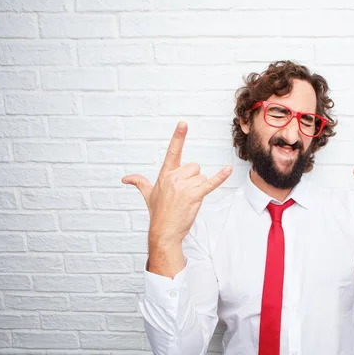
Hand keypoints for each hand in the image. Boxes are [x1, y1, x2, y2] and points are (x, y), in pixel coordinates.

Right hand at [122, 121, 232, 246]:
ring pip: (202, 178)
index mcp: (165, 174)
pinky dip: (220, 177)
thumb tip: (125, 179)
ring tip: (188, 200)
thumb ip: (139, 182)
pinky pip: (211, 183)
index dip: (178, 137)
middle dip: (193, 179)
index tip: (183, 123)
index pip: (173, 151)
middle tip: (183, 194)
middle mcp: (174, 177)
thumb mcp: (148, 194)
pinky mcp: (195, 195)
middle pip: (194, 167)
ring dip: (198, 188)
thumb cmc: (158, 212)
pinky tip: (228, 169)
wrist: (164, 231)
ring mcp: (185, 186)